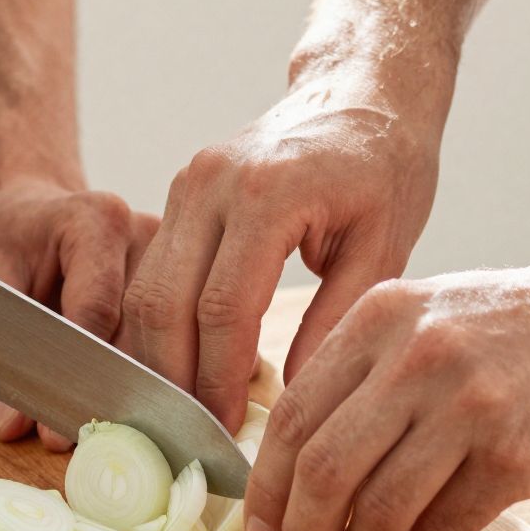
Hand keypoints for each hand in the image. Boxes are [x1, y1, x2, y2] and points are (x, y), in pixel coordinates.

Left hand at [0, 178, 158, 445]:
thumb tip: (12, 424)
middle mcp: (145, 233)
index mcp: (94, 219)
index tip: (58, 428)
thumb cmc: (5, 238)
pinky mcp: (185, 283)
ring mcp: (173, 260)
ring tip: (106, 434)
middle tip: (84, 442)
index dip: (75, 374)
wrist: (28, 212)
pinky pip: (171, 344)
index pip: (98, 311)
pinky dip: (148, 379)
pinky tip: (133, 411)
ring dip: (134, 392)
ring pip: (164, 346)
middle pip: (139, 333)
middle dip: (108, 394)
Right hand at [121, 74, 440, 429]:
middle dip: (174, 379)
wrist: (360, 95)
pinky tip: (183, 365)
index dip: (218, 380)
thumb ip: (335, 323)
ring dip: (157, 356)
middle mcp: (212, 184)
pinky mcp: (180, 191)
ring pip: (144, 289)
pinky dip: (159, 324)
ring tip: (184, 410)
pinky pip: (152, 269)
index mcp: (267, 195)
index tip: (228, 432)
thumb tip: (297, 400)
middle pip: (164, 303)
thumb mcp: (383, 249)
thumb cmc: (385, 168)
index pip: (223, 309)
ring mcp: (187, 183)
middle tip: (194, 434)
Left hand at [244, 256, 529, 530]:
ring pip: (378, 509)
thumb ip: (365, 373)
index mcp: (380, 316)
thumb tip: (296, 471)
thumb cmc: (528, 330)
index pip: (291, 416)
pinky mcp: (518, 453)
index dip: (265, 489)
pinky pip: (441, 529)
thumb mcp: (431, 317)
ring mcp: (468, 403)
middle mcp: (416, 354)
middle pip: (322, 468)